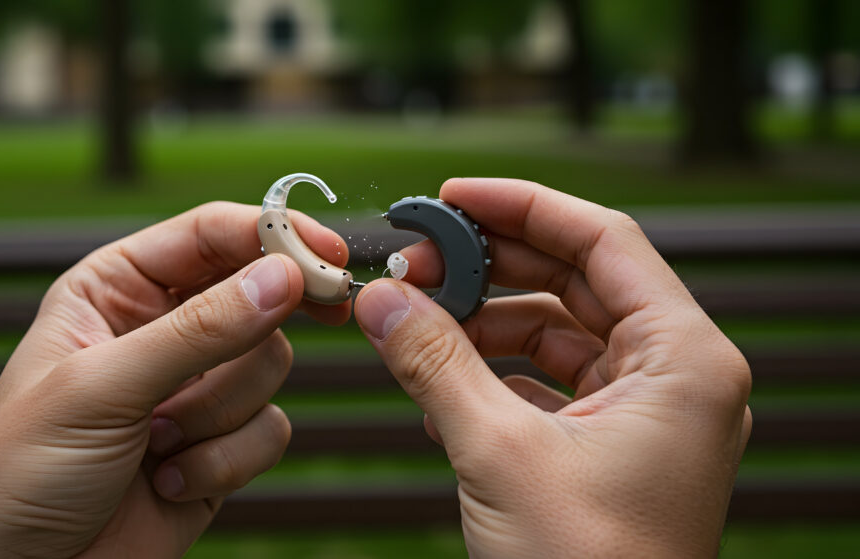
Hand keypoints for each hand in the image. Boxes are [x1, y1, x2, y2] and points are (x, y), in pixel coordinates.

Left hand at [0, 202, 349, 558]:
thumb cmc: (21, 470)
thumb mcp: (101, 387)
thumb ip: (198, 331)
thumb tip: (284, 278)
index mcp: (118, 288)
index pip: (210, 235)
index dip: (273, 235)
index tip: (327, 255)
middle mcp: (162, 329)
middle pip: (257, 295)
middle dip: (257, 330)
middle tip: (316, 319)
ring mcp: (195, 388)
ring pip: (270, 365)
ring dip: (220, 412)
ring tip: (158, 441)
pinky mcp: (221, 445)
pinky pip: (270, 430)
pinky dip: (227, 461)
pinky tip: (169, 481)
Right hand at [354, 179, 750, 556]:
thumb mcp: (498, 454)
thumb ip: (435, 362)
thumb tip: (382, 298)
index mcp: (685, 361)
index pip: (603, 241)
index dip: (523, 207)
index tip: (456, 195)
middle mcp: (676, 378)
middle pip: (575, 281)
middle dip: (490, 267)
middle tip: (418, 260)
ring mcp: (645, 413)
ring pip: (557, 331)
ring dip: (483, 322)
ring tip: (417, 321)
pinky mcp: (610, 445)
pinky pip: (547, 381)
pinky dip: (493, 371)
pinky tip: (441, 378)